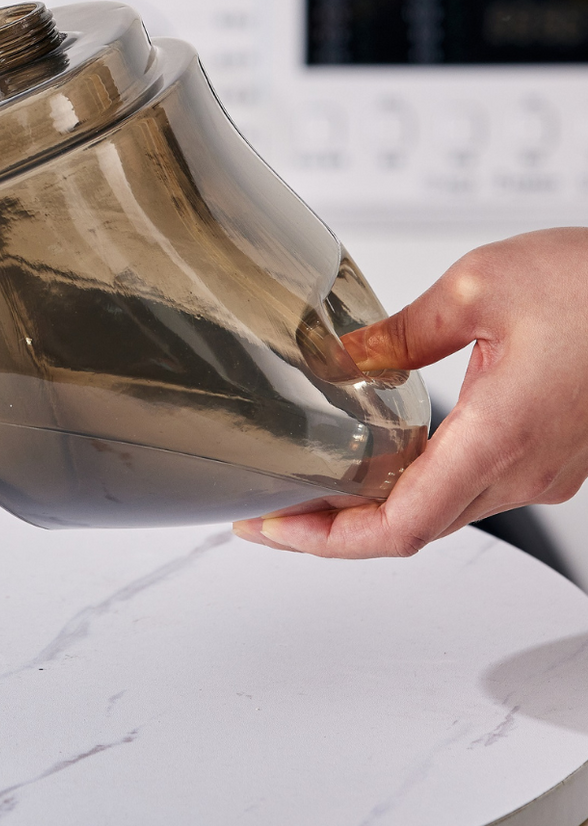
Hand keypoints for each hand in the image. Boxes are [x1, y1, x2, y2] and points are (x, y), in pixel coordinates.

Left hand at [234, 228, 587, 557]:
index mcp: (501, 435)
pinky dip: (416, 485)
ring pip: (445, 510)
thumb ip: (399, 333)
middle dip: (335, 528)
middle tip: (271, 510)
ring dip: (375, 508)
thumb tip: (338, 358)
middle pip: (414, 527)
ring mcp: (545, 468)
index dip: (328, 538)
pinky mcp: (554, 454)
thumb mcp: (476, 287)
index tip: (271, 527)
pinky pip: (473, 486)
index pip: (402, 524)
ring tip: (310, 485)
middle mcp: (526, 468)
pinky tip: (377, 459)